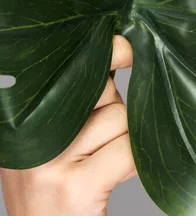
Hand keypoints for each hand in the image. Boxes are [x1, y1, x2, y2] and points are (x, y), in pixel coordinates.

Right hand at [0, 35, 135, 215]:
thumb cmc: (61, 182)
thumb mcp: (59, 134)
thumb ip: (81, 96)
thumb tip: (121, 47)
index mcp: (21, 114)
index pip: (71, 67)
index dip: (106, 52)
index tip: (125, 50)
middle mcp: (28, 132)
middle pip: (102, 91)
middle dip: (117, 109)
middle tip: (102, 140)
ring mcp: (48, 159)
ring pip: (120, 119)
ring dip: (127, 140)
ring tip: (103, 165)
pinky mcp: (74, 186)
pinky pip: (128, 152)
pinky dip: (136, 161)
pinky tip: (118, 175)